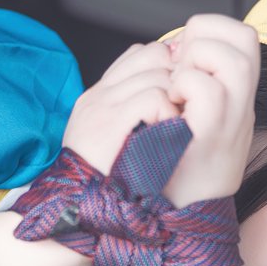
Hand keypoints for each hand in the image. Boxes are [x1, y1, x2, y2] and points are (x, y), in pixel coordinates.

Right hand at [61, 42, 178, 174]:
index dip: (167, 66)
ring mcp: (101, 107)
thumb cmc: (108, 186)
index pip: (140, 54)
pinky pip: (153, 98)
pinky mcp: (109, 122)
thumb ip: (136, 117)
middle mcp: (98, 96)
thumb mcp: (119, 144)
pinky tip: (169, 134)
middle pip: (153, 56)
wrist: (80, 211)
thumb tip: (171, 96)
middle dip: (178, 77)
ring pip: (157, 74)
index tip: (181, 91)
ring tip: (176, 125)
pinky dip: (169, 114)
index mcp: (98, 97)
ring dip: (176, 98)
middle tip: (186, 106)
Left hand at [163, 15, 259, 206]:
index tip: (183, 53)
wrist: (178, 222)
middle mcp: (241, 109)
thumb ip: (192, 90)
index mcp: (236, 102)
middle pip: (246, 38)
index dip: (213, 29)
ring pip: (233, 59)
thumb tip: (174, 51)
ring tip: (176, 86)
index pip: (244, 38)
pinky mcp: (211, 136)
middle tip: (178, 66)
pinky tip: (169, 105)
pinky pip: (207, 89)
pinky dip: (183, 85)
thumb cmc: (174, 175)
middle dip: (205, 35)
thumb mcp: (193, 126)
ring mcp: (231, 123)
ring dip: (196, 59)